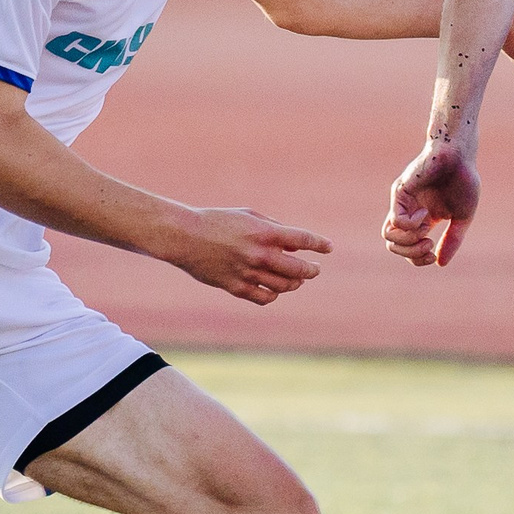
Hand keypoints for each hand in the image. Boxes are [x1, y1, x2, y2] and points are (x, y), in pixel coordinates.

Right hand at [168, 207, 330, 304]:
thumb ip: (273, 227)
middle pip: (300, 269)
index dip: (320, 244)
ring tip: (298, 280)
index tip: (328, 248)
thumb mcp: (248, 215)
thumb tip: (294, 245)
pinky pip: (264, 297)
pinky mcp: (236, 288)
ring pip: (285, 286)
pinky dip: (274, 294)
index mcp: (266, 233)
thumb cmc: (216, 221)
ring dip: (295, 283)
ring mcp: (249, 273)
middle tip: (315, 269)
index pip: (304, 240)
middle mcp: (261, 255)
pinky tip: (275, 289)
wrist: (184, 237)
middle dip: (312, 270)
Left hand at [383, 139, 479, 266]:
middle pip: (393, 246)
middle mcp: (409, 213)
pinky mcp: (400, 192)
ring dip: (409, 242)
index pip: (408, 249)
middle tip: (429, 245)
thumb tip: (440, 264)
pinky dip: (412, 224)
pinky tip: (425, 213)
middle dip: (411, 254)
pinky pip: (396, 220)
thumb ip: (452, 240)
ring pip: (388, 236)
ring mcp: (402, 203)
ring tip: (426, 233)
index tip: (434, 255)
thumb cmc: (463, 180)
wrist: (459, 154)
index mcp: (423, 220)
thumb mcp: (462, 217)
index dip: (418, 259)